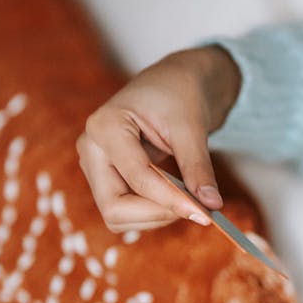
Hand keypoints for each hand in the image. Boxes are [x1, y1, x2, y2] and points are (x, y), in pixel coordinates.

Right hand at [76, 45, 241, 231]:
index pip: (138, 179)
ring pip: (118, 217)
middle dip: (157, 214)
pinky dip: (153, 213)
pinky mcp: (105, 179)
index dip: (172, 200)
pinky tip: (176, 197)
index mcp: (105, 126)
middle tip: (196, 209)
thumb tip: (211, 204)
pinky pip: (125, 212)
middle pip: (114, 208)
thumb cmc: (179, 94)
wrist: (173, 84)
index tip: (205, 212)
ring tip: (189, 199)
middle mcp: (91, 149)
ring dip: (156, 217)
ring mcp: (95, 167)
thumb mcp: (192, 127)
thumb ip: (198, 168)